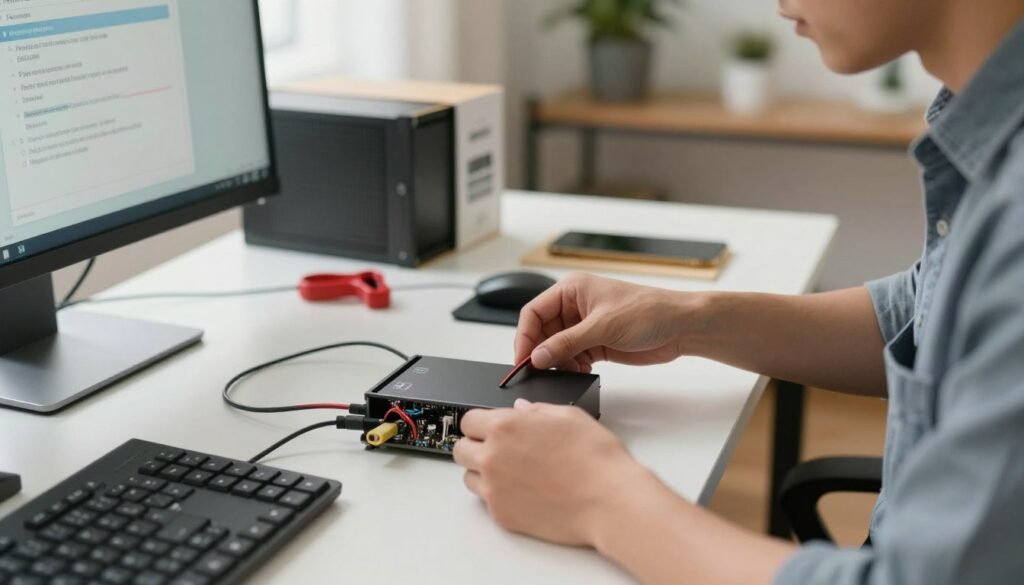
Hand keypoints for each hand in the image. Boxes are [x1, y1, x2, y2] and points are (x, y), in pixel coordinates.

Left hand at [453, 399, 650, 545]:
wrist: (609, 501)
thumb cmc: (596, 458)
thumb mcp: (569, 416)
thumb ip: (536, 410)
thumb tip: (520, 410)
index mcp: (505, 426)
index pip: (468, 420)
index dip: (481, 422)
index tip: (489, 427)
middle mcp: (492, 456)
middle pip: (460, 449)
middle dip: (476, 446)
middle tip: (498, 449)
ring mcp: (494, 488)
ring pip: (469, 477)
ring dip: (483, 472)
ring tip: (513, 472)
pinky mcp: (502, 514)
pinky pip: (486, 501)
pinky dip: (499, 495)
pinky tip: (524, 491)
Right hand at [516, 272, 699, 371]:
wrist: (681, 327)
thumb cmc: (649, 311)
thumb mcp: (603, 326)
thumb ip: (567, 343)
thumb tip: (538, 356)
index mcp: (572, 289)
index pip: (534, 312)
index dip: (525, 336)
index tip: (523, 358)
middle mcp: (575, 306)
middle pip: (542, 332)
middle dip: (541, 352)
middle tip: (540, 370)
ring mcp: (585, 326)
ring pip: (556, 347)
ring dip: (558, 362)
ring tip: (568, 370)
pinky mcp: (596, 344)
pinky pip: (572, 357)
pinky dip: (572, 367)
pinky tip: (581, 371)